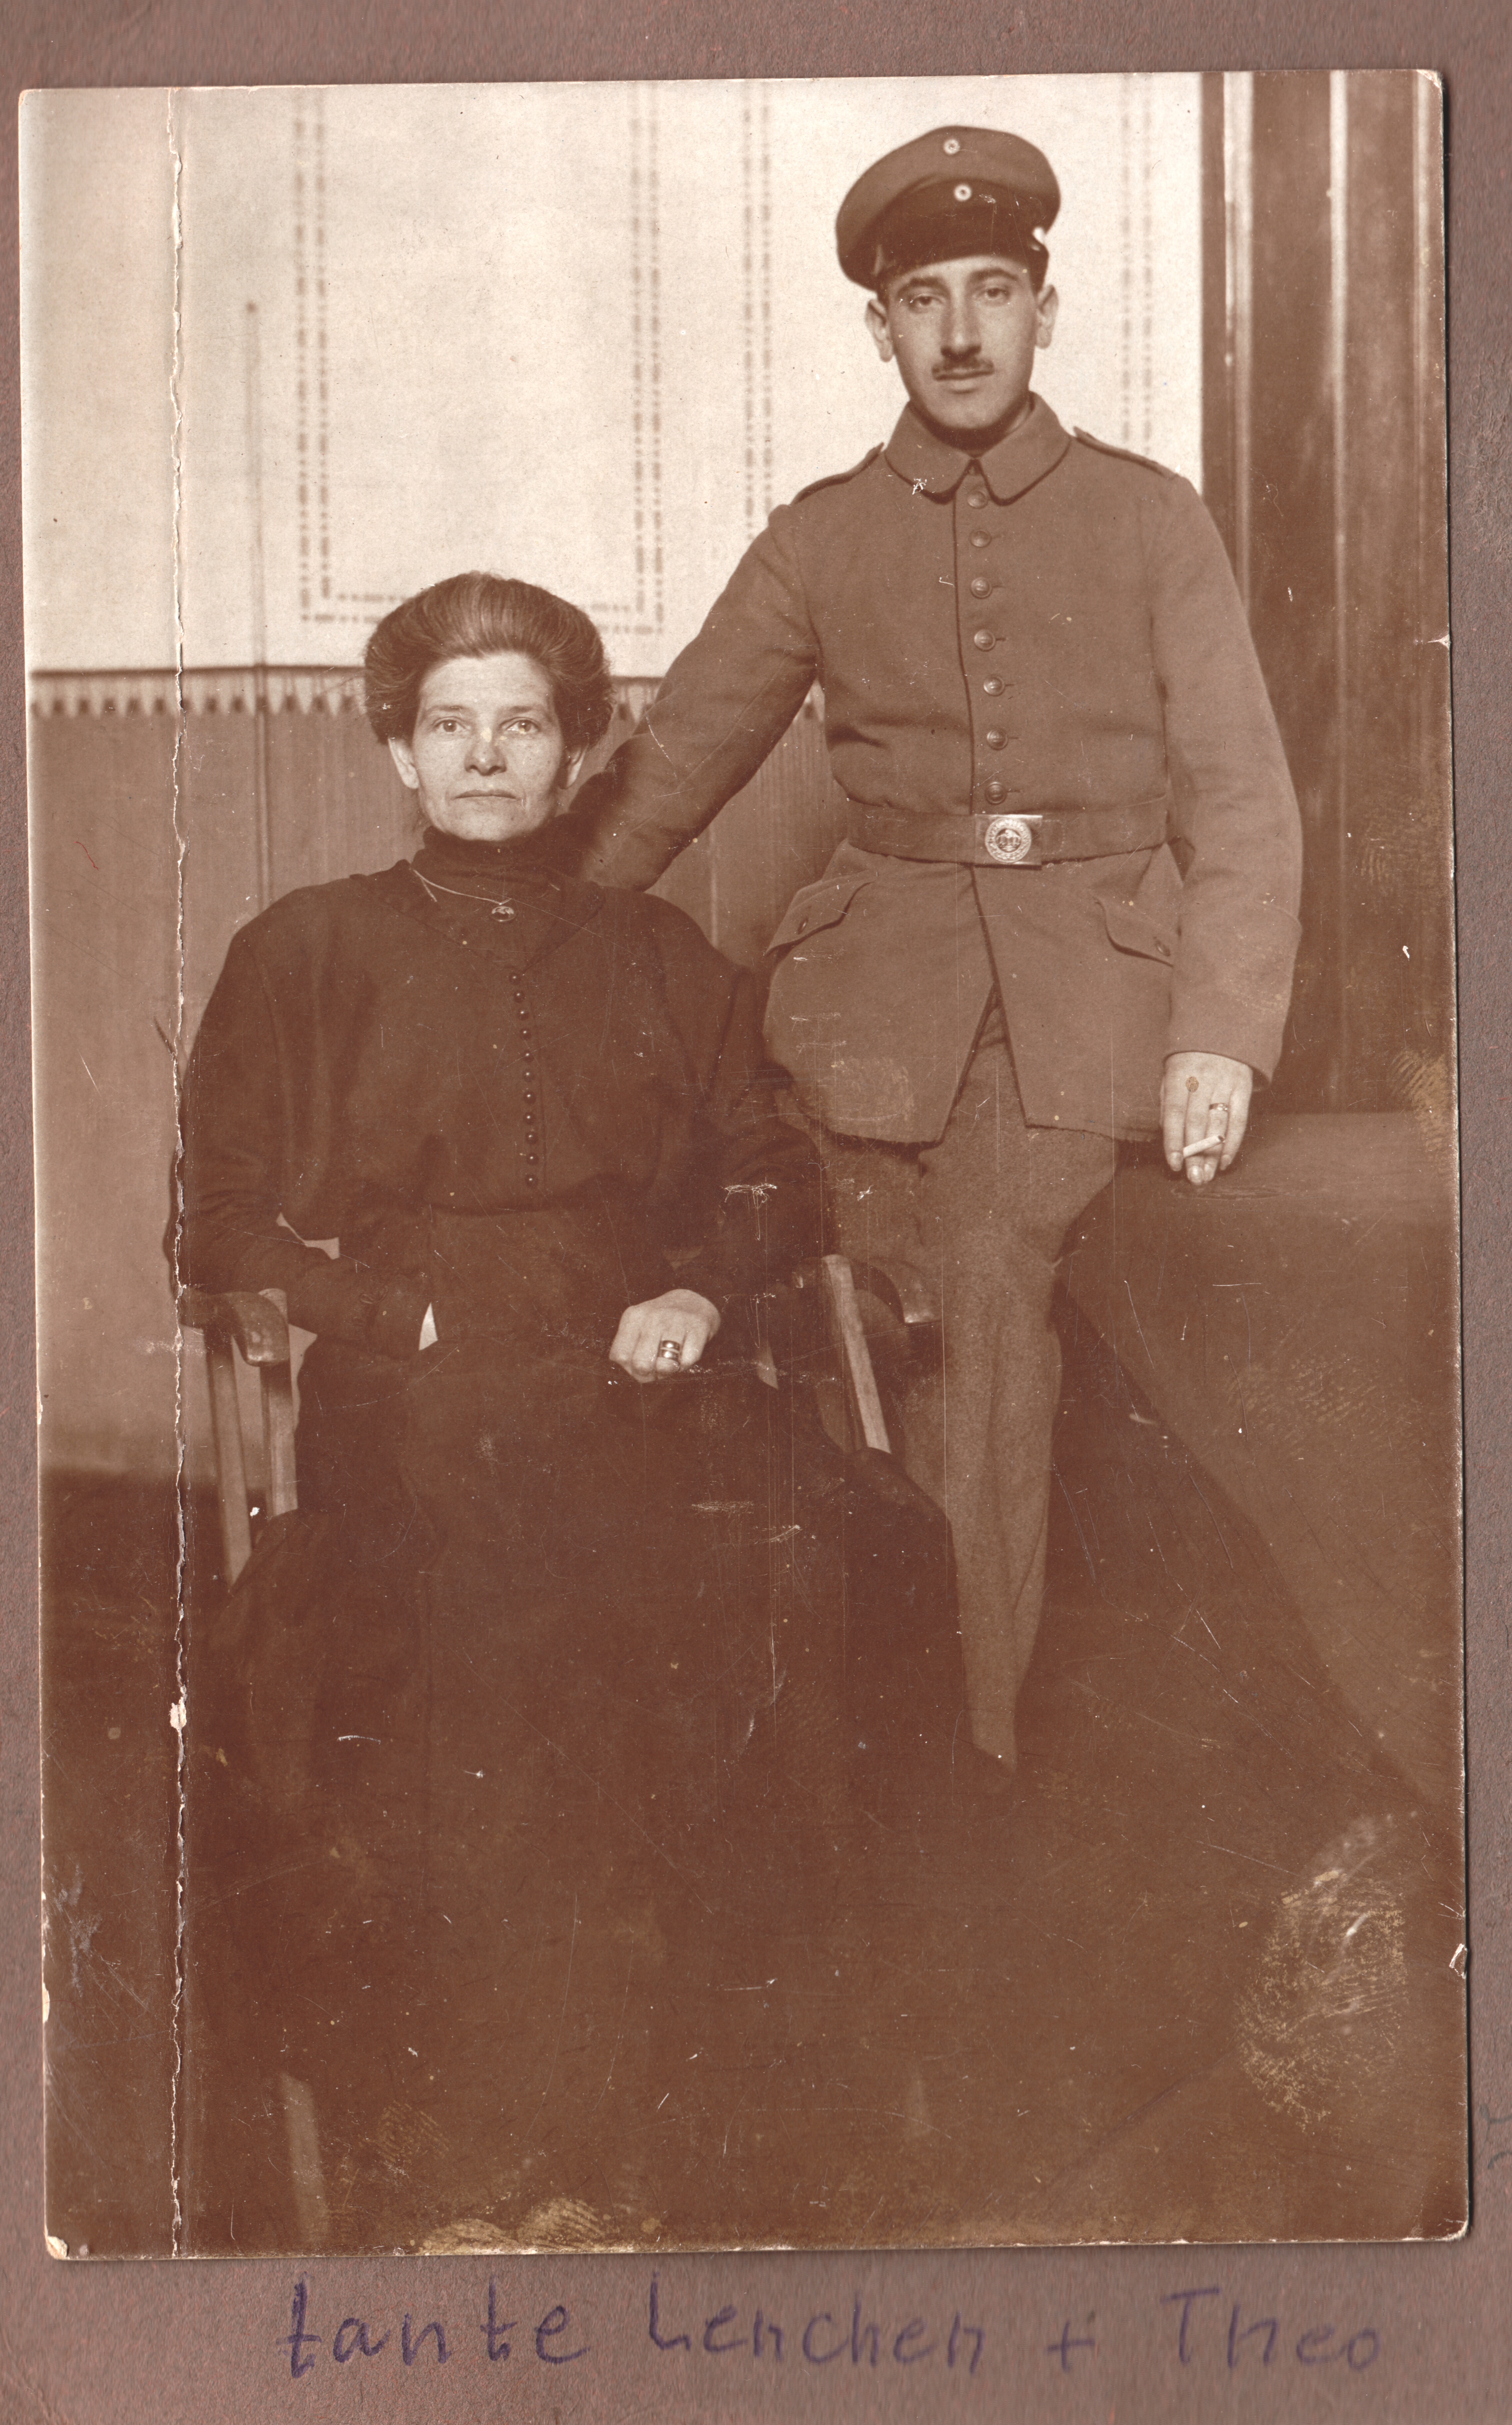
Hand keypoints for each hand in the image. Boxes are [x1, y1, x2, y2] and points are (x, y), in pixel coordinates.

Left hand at [609, 1287, 721, 1383]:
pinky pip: (687, 1362)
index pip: (620, 1356)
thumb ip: (631, 1354)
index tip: (641, 1361)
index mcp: (633, 1317)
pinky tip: (685, 1351)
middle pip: (640, 1364)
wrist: (692, 1303)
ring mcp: (675, 1320)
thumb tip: (642, 1374)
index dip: (630, 1367)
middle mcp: (652, 1316)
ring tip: (671, 1359)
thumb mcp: (638, 1330)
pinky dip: (685, 1363)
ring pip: (664, 1366)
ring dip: (668, 1370)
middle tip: (657, 1365)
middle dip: (649, 1373)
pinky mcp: (697, 1327)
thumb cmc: (660, 1324)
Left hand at [1161, 1053, 1253, 1187]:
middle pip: (1197, 1122)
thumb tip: (1166, 1130)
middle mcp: (1204, 1079)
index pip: (1175, 1113)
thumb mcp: (1171, 1070)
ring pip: (1218, 1123)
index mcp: (1180, 1075)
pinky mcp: (1244, 1087)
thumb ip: (1167, 1099)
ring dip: (1213, 1154)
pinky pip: (1239, 1119)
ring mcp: (1226, 1083)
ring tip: (1207, 1176)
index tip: (1174, 1163)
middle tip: (1193, 1178)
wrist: (1225, 1028)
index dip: (1174, 1140)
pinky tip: (1224, 1161)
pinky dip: (1233, 1142)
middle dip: (1194, 1153)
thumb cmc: (1190, 1058)